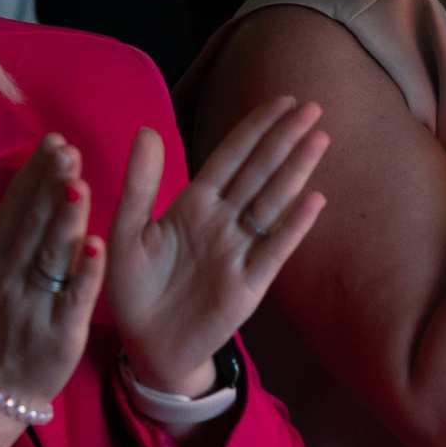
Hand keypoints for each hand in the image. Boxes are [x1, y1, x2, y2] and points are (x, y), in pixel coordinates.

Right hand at [0, 133, 107, 446]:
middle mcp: (9, 273)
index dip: (34, 174)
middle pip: (32, 225)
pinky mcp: (60, 330)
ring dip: (65, 221)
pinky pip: (73, 298)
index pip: (15, 205)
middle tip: (69, 152)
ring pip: (51, 256)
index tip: (54, 141)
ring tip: (79, 186)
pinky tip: (97, 245)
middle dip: (50, 187)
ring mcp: (34, 302)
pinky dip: (84, 273)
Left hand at [106, 108, 326, 394]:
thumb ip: (140, 184)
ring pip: (272, 202)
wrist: (146, 346)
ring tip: (319, 139)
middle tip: (313, 107)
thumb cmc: (135, 288)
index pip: (230, 157)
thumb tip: (147, 129)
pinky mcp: (249, 284)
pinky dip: (294, 224)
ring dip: (296, 170)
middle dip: (285, 139)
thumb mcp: (126, 231)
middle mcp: (223, 221)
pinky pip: (275, 249)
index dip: (255, 128)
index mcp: (195, 204)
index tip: (281, 99)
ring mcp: (239, 250)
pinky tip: (314, 198)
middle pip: (259, 172)